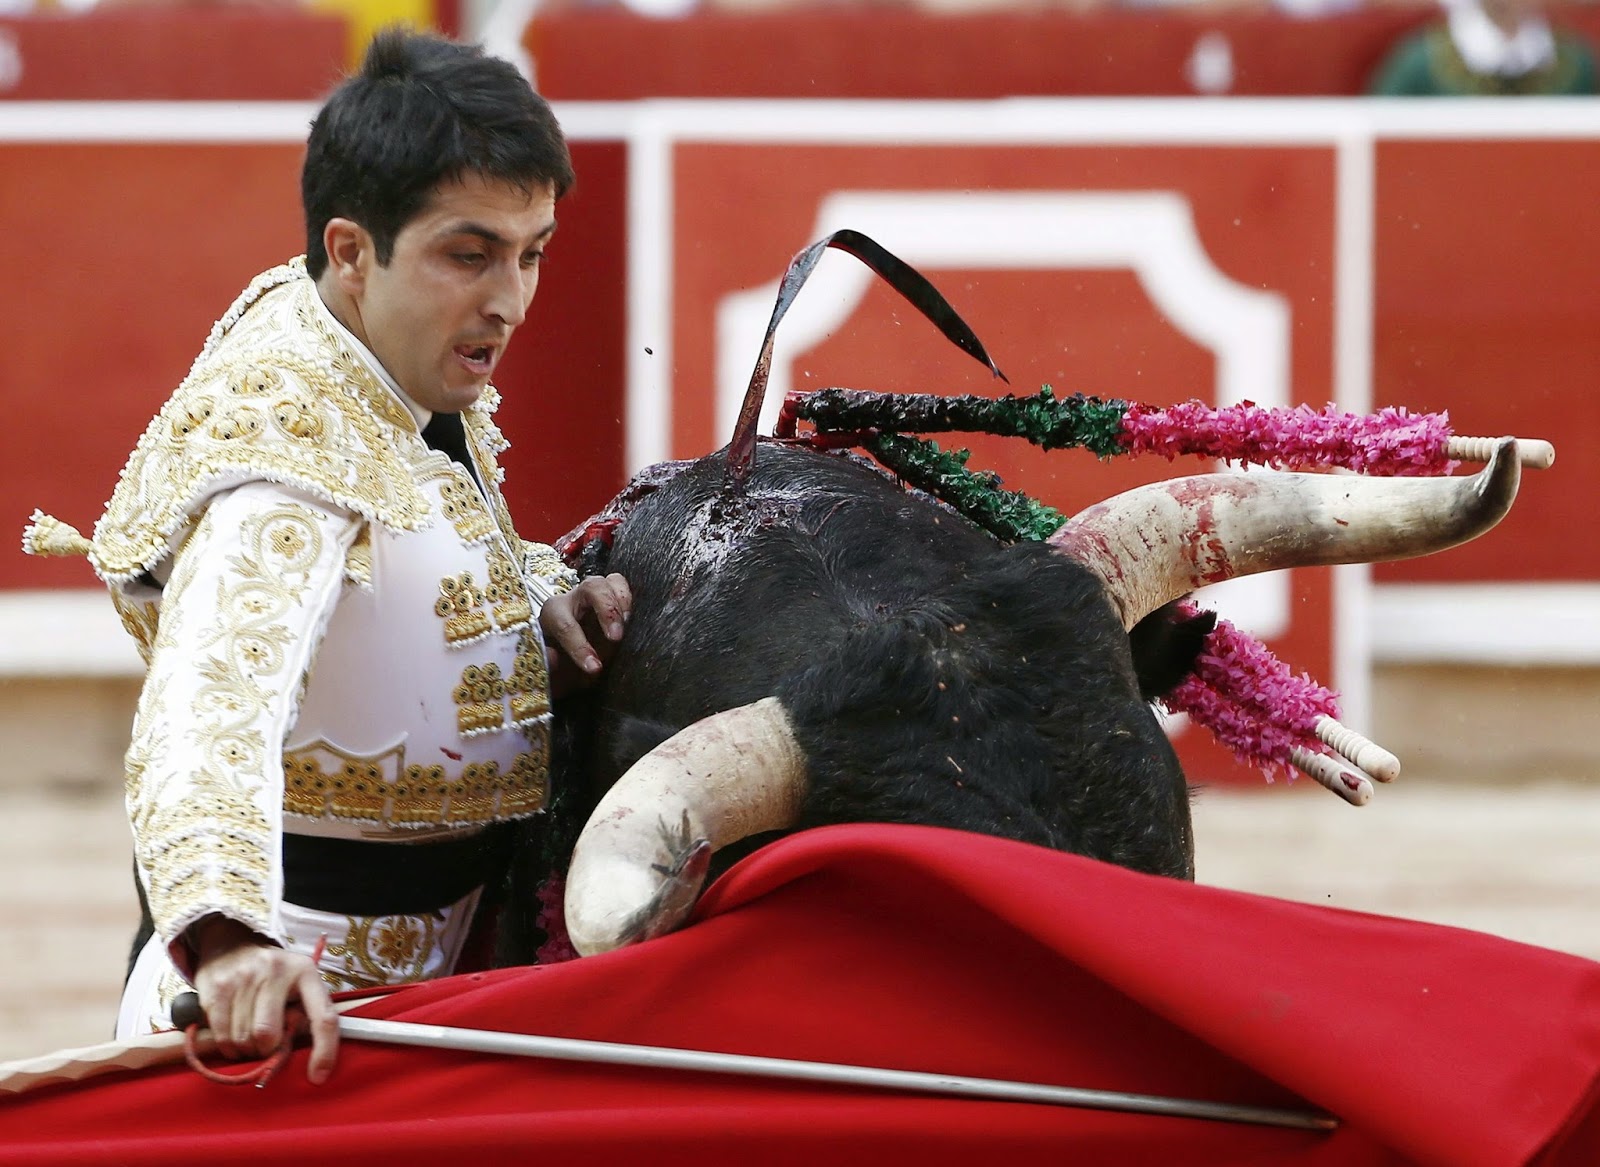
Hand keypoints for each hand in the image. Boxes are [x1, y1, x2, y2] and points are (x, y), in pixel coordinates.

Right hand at [188, 916, 338, 1084]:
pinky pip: (221, 1035)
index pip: (323, 1017)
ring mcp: (243, 977)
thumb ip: (304, 1015)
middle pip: (268, 1034)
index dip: (324, 1050)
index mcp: (306, 972)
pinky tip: (232, 1036)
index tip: (318, 1077)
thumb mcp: (297, 984)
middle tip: (265, 1044)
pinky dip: (227, 1046)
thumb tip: (306, 1057)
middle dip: (266, 1050)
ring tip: (249, 1037)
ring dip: (245, 1050)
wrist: (231, 944)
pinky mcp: (216, 988)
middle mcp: (276, 971)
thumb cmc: (273, 975)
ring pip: (243, 1039)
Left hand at [539, 572, 631, 695]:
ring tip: (628, 623)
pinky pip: (624, 588)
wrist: (571, 663)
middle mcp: (574, 599)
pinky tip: (634, 619)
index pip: (565, 625)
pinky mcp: (614, 598)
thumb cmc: (562, 666)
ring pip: (611, 581)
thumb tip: (553, 658)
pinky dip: (631, 600)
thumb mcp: (550, 672)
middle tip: (616, 637)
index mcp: (552, 615)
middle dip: (607, 610)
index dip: (579, 646)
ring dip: (622, 600)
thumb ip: (548, 667)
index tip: (594, 667)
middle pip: (592, 587)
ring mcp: (596, 595)